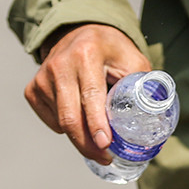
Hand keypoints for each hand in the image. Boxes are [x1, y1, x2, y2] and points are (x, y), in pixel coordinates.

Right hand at [25, 24, 150, 163]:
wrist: (81, 32)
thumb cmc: (112, 50)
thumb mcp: (132, 59)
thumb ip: (142, 85)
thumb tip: (155, 119)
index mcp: (87, 54)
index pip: (90, 96)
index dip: (97, 123)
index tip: (105, 144)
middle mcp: (60, 64)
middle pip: (70, 116)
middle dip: (87, 143)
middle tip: (104, 157)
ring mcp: (43, 77)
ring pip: (60, 121)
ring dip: (80, 137)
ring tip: (98, 139)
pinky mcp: (32, 88)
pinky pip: (50, 119)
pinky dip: (66, 127)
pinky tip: (80, 117)